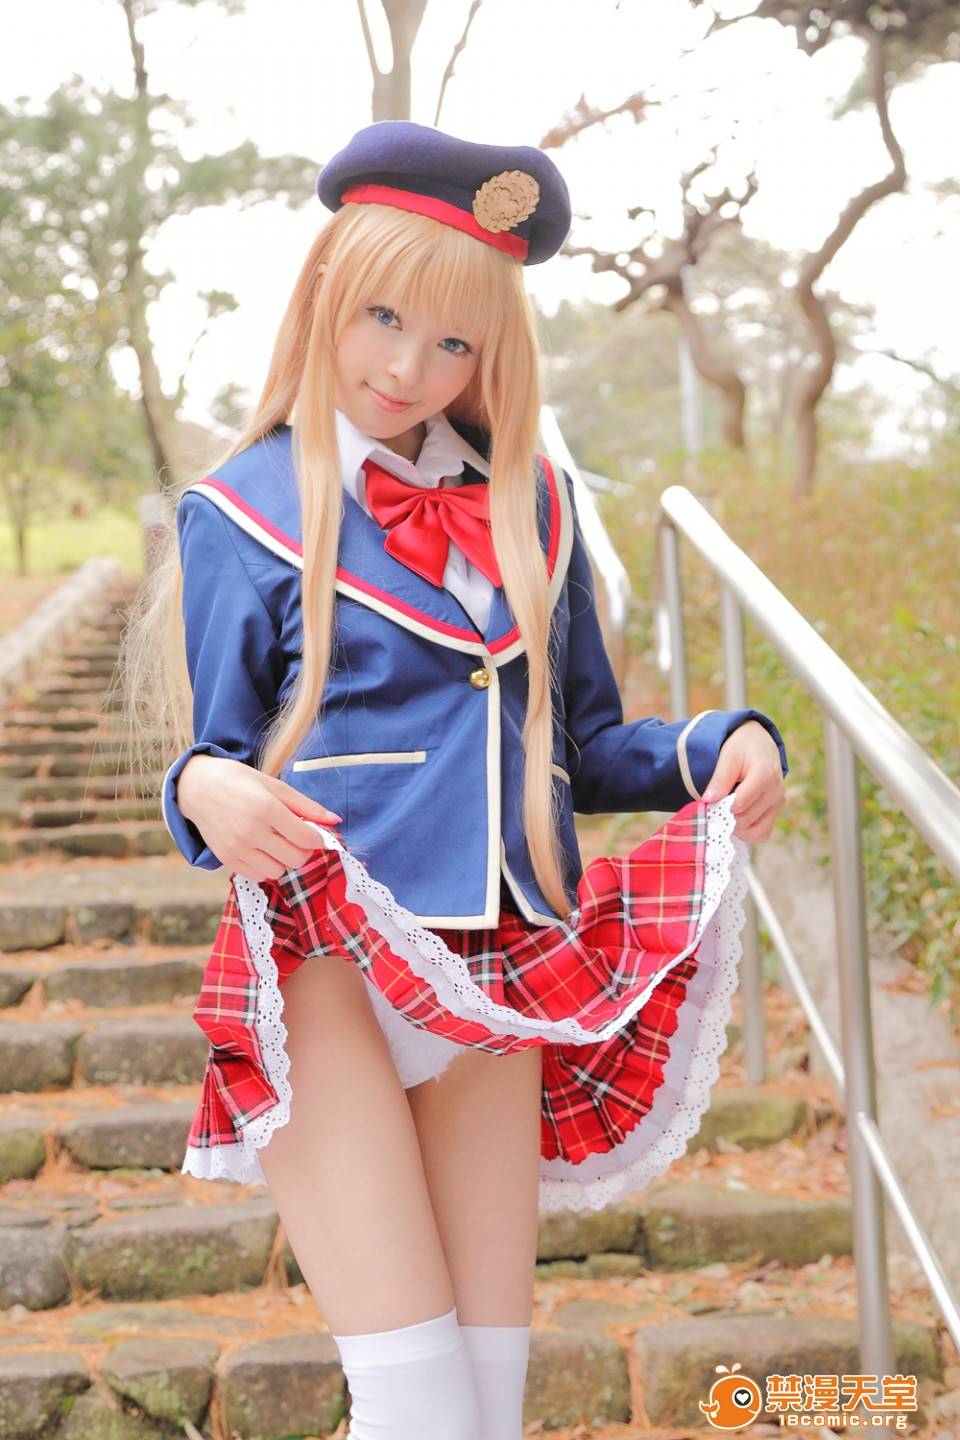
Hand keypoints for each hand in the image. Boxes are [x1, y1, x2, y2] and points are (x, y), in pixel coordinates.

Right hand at [175, 754, 342, 881]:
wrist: (196, 787)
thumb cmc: (238, 781)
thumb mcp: (274, 785)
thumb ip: (306, 805)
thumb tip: (335, 820)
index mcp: (266, 809)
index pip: (306, 838)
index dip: (318, 839)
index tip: (316, 834)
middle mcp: (251, 832)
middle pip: (295, 859)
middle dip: (304, 851)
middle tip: (298, 838)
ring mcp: (237, 848)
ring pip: (278, 872)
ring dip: (285, 860)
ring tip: (279, 843)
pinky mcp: (226, 858)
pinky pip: (258, 875)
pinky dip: (266, 867)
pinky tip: (263, 850)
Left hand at [702, 720, 785, 843]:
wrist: (760, 744)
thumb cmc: (742, 749)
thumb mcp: (728, 757)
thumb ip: (719, 779)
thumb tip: (708, 801)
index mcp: (764, 776)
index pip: (738, 805)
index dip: (720, 806)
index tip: (710, 799)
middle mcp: (776, 793)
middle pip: (744, 820)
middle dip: (726, 816)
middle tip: (717, 803)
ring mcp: (778, 804)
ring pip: (754, 832)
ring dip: (736, 826)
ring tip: (727, 809)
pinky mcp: (776, 812)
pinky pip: (762, 834)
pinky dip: (747, 832)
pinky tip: (737, 817)